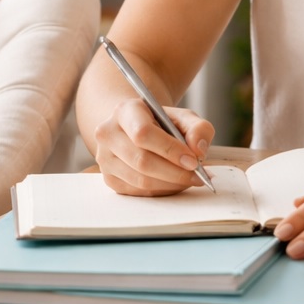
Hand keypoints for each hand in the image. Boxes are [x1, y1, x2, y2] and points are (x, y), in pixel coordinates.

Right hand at [93, 97, 214, 195]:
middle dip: (175, 172)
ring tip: (191, 179)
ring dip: (171, 184)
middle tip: (198, 176)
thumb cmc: (160, 123)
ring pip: (140, 180)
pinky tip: (175, 183)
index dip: (170, 150)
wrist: (134, 129)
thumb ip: (198, 128)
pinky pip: (138, 192)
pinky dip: (162, 191)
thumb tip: (198, 150)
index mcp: (125, 111)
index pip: (143, 133)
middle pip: (141, 161)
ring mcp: (105, 159)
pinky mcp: (109, 179)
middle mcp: (108, 134)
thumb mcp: (183, 117)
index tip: (193, 161)